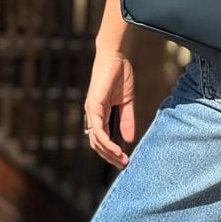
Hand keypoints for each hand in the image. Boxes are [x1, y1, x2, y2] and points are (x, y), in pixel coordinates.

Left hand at [84, 50, 134, 168]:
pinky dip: (106, 142)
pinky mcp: (93, 106)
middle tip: (123, 165)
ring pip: (96, 140)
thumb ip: (126, 120)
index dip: (111, 151)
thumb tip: (129, 140)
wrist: (115, 56)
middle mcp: (92, 115)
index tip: (124, 160)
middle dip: (110, 156)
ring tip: (122, 160)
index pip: (102, 138)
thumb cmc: (120, 75)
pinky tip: (116, 149)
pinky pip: (97, 130)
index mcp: (99, 114)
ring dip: (109, 153)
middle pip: (97, 143)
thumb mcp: (126, 102)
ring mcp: (91, 111)